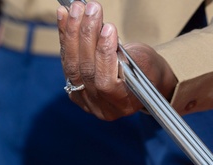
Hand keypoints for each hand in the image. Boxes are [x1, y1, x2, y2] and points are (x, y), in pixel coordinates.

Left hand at [57, 1, 177, 120]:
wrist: (141, 79)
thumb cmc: (147, 70)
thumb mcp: (145, 63)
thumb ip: (126, 56)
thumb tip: (103, 33)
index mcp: (123, 105)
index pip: (106, 83)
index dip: (104, 55)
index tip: (109, 29)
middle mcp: (101, 107)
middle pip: (86, 71)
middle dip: (87, 36)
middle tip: (91, 9)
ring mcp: (85, 99)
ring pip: (72, 65)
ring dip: (72, 33)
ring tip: (77, 8)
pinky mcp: (74, 88)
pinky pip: (66, 60)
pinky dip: (65, 36)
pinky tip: (64, 15)